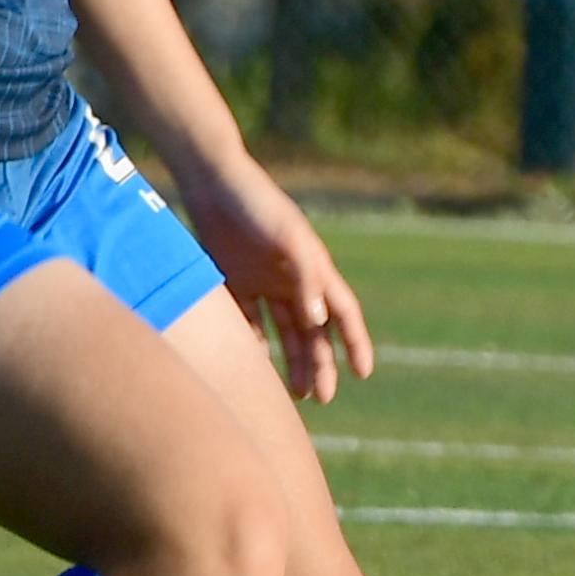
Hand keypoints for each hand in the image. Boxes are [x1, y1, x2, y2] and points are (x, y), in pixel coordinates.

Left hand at [175, 155, 377, 404]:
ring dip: (291, 360)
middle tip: (321, 397)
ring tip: (294, 393)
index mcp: (315, 267)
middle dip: (321, 363)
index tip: (364, 373)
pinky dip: (253, 342)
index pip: (344, 312)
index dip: (356, 342)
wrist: (210, 178)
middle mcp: (293, 278)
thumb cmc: (255, 202)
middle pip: (314, 330)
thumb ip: (306, 277)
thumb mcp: (287, 237)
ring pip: (283, 331)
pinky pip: (247, 320)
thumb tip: (320, 322)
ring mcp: (264, 280)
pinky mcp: (234, 279)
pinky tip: (252, 366)